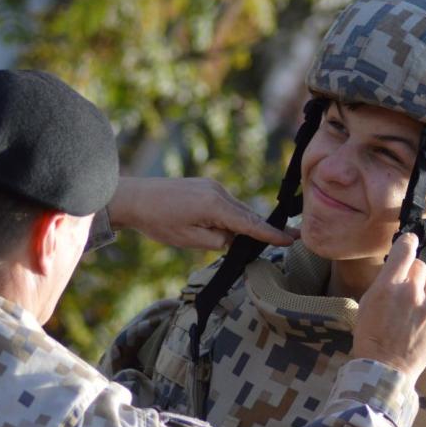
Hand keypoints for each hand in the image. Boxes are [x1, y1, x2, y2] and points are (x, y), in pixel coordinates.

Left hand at [107, 177, 295, 249]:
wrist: (134, 198)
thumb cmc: (159, 221)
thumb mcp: (190, 240)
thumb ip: (218, 241)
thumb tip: (235, 239)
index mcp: (215, 206)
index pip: (250, 225)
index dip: (271, 234)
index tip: (291, 240)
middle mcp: (218, 191)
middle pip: (248, 215)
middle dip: (264, 229)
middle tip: (288, 239)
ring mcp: (212, 186)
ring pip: (237, 210)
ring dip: (245, 224)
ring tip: (255, 239)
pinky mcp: (205, 185)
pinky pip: (226, 204)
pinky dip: (232, 216)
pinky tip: (231, 228)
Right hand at [350, 234, 425, 377]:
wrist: (385, 368)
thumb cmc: (370, 335)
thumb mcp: (367, 302)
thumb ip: (386, 281)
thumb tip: (399, 266)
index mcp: (389, 285)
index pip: (405, 249)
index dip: (407, 242)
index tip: (409, 240)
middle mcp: (413, 292)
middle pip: (420, 266)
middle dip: (412, 274)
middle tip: (403, 291)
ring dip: (423, 292)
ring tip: (410, 312)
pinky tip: (418, 325)